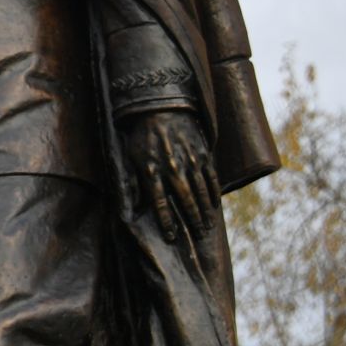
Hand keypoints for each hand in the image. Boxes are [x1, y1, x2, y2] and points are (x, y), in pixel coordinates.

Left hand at [120, 108, 218, 242]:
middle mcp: (172, 168)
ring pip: (200, 191)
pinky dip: (214, 193)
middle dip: (192, 220)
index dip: (166, 221)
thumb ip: (133, 184)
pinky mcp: (202, 153)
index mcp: (151, 170)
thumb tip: (132, 208)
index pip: (159, 202)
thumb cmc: (143, 137)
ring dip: (204, 211)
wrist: (161, 108)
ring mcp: (190, 161)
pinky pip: (211, 177)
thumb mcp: (131, 158)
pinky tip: (214, 206)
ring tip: (207, 227)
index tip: (172, 237)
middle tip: (199, 236)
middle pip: (184, 200)